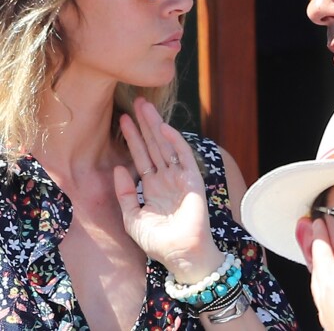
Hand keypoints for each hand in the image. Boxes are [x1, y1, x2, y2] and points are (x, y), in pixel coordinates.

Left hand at [113, 98, 223, 281]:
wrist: (179, 255)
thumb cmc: (158, 241)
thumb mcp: (132, 217)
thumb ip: (124, 193)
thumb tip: (118, 167)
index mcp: (152, 186)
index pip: (141, 155)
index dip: (132, 138)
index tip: (122, 119)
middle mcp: (166, 177)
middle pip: (153, 145)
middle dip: (144, 124)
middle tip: (136, 102)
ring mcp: (179, 176)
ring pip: (166, 145)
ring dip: (156, 126)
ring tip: (145, 107)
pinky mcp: (192, 179)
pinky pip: (183, 156)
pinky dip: (174, 141)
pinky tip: (163, 127)